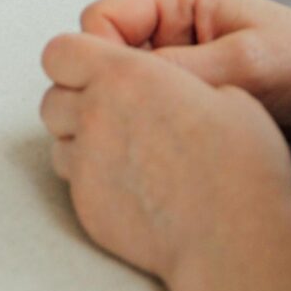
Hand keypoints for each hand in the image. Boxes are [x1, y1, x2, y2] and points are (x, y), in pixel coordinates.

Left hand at [39, 31, 290, 290]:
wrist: (232, 238)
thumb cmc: (238, 163)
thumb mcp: (226, 93)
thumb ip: (181, 80)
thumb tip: (176, 89)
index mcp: (126, 76)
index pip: (61, 52)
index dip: (77, 57)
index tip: (99, 68)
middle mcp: (95, 117)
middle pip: (51, 99)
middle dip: (74, 101)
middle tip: (114, 111)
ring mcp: (87, 166)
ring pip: (58, 142)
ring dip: (81, 141)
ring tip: (125, 150)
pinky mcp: (88, 208)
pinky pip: (74, 183)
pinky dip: (93, 179)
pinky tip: (133, 184)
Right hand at [80, 0, 290, 143]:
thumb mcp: (244, 65)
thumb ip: (179, 70)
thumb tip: (118, 83)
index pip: (100, 19)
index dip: (100, 60)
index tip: (119, 100)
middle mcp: (170, 21)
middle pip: (105, 54)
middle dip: (115, 89)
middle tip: (140, 125)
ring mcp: (177, 57)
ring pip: (123, 85)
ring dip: (135, 110)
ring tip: (163, 137)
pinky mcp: (188, 89)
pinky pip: (148, 106)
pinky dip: (152, 125)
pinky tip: (173, 145)